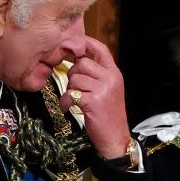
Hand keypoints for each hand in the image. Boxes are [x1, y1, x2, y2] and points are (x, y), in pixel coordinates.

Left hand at [57, 37, 130, 158]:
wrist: (115, 138)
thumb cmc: (108, 115)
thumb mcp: (108, 91)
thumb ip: (98, 76)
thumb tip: (77, 62)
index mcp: (115, 74)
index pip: (102, 50)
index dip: (88, 43)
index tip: (76, 42)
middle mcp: (110, 78)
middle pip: (82, 63)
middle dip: (73, 74)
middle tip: (75, 89)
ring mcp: (102, 89)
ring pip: (74, 78)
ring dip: (69, 90)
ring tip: (73, 101)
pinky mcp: (92, 101)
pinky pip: (70, 94)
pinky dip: (65, 102)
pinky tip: (68, 108)